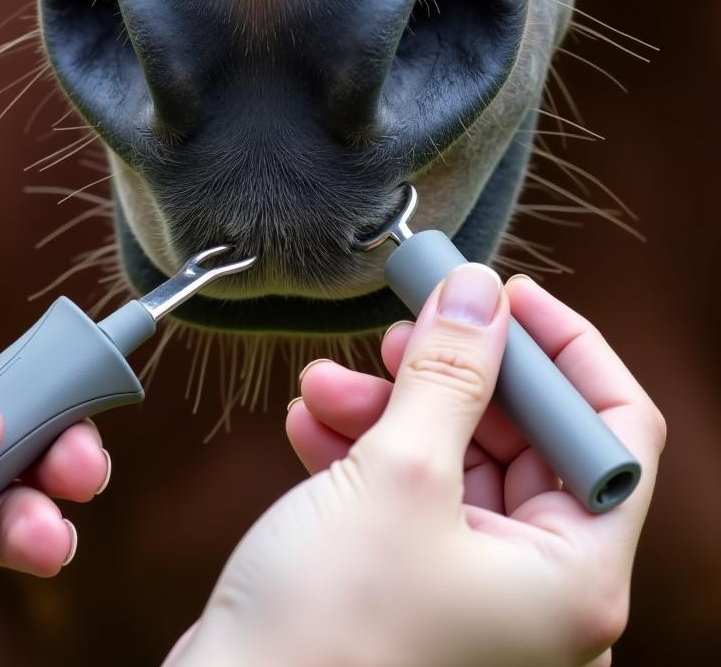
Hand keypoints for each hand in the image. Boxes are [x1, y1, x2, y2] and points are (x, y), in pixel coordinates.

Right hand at [168, 266, 664, 666]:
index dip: (563, 349)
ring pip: (451, 459)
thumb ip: (450, 374)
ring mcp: (469, 589)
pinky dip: (362, 449)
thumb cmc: (327, 630)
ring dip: (388, 406)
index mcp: (571, 576)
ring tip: (326, 381)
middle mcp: (532, 588)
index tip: (504, 294)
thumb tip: (481, 294)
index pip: (612, 430)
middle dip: (451, 373)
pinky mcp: (408, 584)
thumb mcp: (398, 474)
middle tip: (402, 324)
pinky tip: (313, 422)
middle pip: (521, 438)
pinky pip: (404, 494)